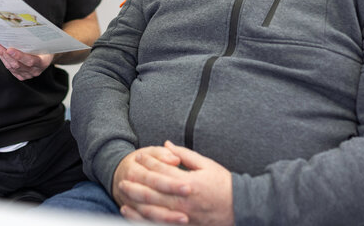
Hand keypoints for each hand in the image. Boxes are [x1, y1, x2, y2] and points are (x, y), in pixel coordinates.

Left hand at [0, 39, 53, 80]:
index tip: (9, 49)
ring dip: (2, 55)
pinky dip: (3, 59)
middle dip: (5, 54)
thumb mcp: (44, 43)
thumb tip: (20, 30)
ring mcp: (28, 75)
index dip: (19, 56)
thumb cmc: (45, 47)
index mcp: (43, 63)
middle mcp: (35, 71)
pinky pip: (10, 69)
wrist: (47, 56)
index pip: (30, 61)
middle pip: (17, 65)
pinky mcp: (21, 76)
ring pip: (11, 67)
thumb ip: (34, 41)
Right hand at [112, 146, 188, 223]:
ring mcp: (130, 202)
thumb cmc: (140, 162)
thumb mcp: (149, 153)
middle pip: (150, 196)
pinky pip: (143, 221)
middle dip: (169, 199)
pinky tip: (170, 225)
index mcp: (134, 171)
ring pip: (147, 213)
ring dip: (165, 217)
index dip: (170, 183)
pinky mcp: (134, 213)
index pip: (154, 178)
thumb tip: (175, 159)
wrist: (119, 175)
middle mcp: (129, 187)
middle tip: (189, 202)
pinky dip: (155, 224)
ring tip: (184, 219)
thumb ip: (163, 154)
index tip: (188, 186)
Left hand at [117, 141, 233, 225]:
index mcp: (188, 182)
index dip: (148, 162)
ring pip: (153, 210)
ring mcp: (183, 216)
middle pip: (152, 191)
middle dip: (136, 183)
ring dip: (136, 201)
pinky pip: (160, 224)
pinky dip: (145, 219)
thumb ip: (184, 155)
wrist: (241, 208)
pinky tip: (135, 215)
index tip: (139, 156)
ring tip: (124, 194)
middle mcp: (183, 200)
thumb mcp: (206, 164)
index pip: (162, 170)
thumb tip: (166, 145)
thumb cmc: (224, 184)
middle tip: (123, 177)